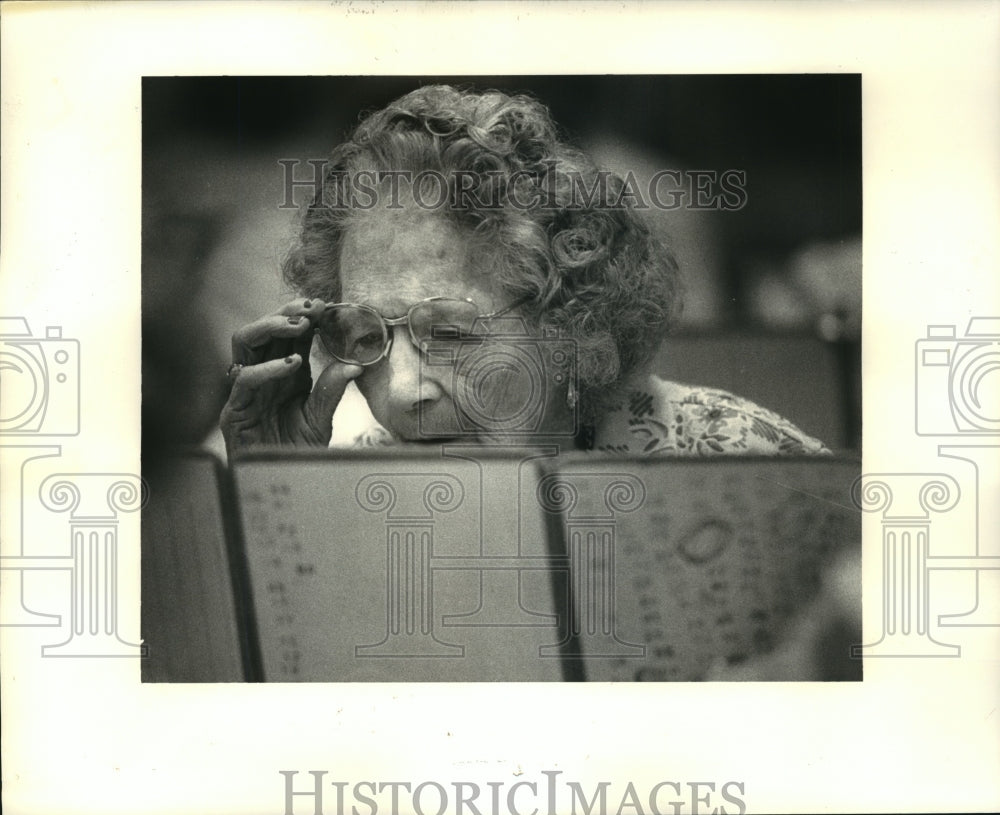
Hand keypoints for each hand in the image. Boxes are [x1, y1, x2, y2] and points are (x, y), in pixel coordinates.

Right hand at [220, 298, 362, 454]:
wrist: (280, 485)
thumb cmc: (296, 453)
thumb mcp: (321, 420)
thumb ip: (332, 391)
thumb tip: (355, 364)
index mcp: (283, 374)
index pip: (288, 336)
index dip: (303, 316)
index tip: (325, 305)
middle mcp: (262, 376)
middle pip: (262, 331)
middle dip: (284, 313)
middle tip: (311, 308)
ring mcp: (245, 392)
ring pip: (243, 343)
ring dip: (270, 327)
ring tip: (299, 325)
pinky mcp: (233, 411)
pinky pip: (243, 380)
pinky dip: (267, 368)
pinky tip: (292, 363)